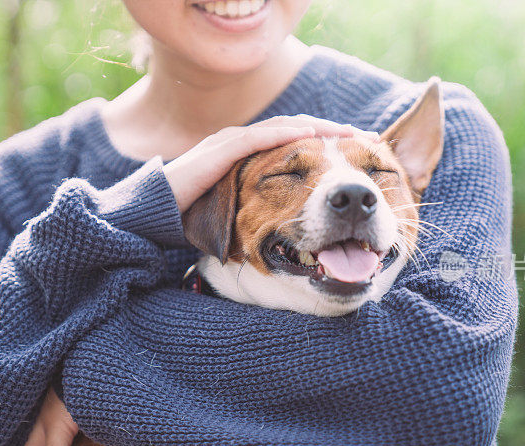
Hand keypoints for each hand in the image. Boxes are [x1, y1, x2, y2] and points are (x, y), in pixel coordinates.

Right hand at [164, 115, 378, 211]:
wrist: (156, 214)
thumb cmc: (194, 217)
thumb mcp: (239, 216)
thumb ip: (263, 212)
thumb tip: (299, 237)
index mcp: (250, 157)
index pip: (296, 143)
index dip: (329, 143)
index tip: (361, 151)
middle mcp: (244, 143)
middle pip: (298, 130)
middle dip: (334, 133)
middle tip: (368, 139)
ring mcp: (232, 143)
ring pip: (284, 128)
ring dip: (320, 130)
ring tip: (351, 134)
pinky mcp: (221, 151)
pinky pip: (260, 139)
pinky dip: (287, 136)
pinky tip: (313, 138)